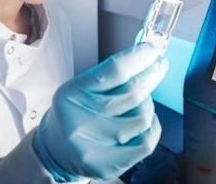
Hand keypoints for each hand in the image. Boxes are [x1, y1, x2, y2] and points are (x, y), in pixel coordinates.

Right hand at [33, 43, 167, 181]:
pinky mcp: (106, 165)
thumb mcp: (83, 87)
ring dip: (148, 103)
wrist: (56, 149)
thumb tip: (147, 56)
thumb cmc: (76, 112)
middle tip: (159, 65)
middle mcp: (80, 120)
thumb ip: (111, 74)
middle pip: (132, 92)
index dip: (139, 57)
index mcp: (72, 95)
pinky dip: (152, 126)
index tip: (152, 49)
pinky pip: (147, 141)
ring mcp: (94, 145)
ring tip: (141, 100)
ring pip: (143, 116)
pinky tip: (146, 120)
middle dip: (152, 74)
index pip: (114, 71)